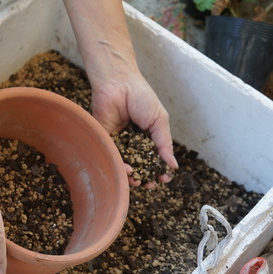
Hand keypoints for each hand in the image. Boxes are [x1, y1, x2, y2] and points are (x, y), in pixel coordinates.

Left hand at [90, 71, 177, 187]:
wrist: (118, 84)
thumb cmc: (141, 97)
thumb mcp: (159, 120)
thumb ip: (164, 143)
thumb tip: (173, 165)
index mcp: (148, 136)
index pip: (155, 158)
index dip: (159, 170)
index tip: (164, 178)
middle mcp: (134, 141)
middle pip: (140, 165)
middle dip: (145, 177)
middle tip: (149, 184)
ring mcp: (119, 141)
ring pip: (125, 164)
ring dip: (132, 175)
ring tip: (138, 179)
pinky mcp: (106, 140)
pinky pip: (113, 156)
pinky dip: (120, 166)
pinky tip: (127, 169)